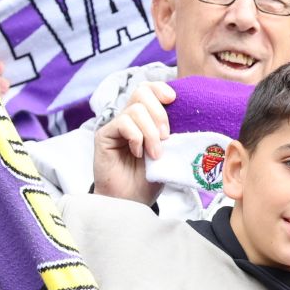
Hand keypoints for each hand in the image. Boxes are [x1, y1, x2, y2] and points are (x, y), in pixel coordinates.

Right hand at [92, 79, 172, 203]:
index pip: (148, 89)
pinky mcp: (104, 135)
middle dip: (159, 113)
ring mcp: (116, 126)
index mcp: (145, 118)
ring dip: (150, 133)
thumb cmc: (149, 179)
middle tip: (166, 138)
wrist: (132, 201)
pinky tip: (138, 153)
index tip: (174, 99)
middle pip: (141, 92)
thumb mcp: (168, 153)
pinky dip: (136, 138)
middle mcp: (129, 118)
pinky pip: (123, 123)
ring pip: (136, 109)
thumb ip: (171, 133)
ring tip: (155, 154)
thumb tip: (186, 116)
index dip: (160, 88)